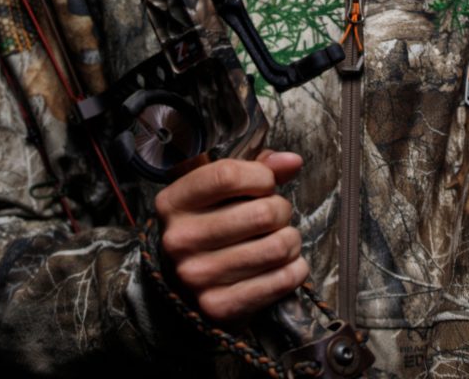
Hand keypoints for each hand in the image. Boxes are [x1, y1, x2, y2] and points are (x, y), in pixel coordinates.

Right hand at [154, 150, 308, 320]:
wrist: (186, 286)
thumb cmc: (211, 224)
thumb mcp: (221, 190)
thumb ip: (257, 168)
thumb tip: (292, 161)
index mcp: (173, 202)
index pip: (227, 176)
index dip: (261, 175)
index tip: (267, 183)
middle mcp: (179, 240)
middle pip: (261, 213)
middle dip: (281, 210)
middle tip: (276, 215)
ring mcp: (197, 277)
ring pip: (277, 247)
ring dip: (290, 240)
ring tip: (281, 239)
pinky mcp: (219, 307)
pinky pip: (281, 280)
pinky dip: (295, 269)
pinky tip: (284, 264)